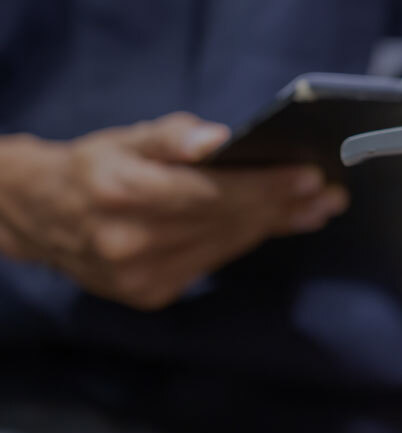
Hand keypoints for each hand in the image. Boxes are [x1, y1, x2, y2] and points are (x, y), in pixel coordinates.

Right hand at [0, 113, 346, 309]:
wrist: (42, 217)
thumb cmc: (94, 166)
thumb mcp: (125, 137)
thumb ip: (171, 137)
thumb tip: (219, 140)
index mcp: (121, 192)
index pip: (211, 191)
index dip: (265, 184)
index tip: (312, 175)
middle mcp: (130, 241)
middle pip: (226, 221)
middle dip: (282, 204)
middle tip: (328, 191)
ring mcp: (141, 277)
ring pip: (227, 245)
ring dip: (275, 225)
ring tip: (317, 207)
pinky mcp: (152, 295)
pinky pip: (215, 263)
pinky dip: (247, 241)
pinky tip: (279, 225)